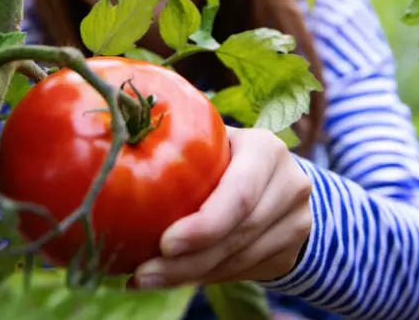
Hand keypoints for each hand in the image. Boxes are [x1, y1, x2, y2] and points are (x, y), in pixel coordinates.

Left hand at [132, 126, 312, 288]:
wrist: (278, 179)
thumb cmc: (226, 153)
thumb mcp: (213, 139)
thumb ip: (181, 140)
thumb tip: (122, 144)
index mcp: (266, 149)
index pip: (239, 194)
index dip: (204, 224)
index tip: (164, 243)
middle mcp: (290, 184)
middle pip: (237, 234)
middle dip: (187, 261)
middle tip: (143, 273)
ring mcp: (296, 222)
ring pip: (238, 260)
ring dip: (190, 275)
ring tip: (146, 278)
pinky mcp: (290, 252)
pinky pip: (242, 272)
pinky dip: (204, 278)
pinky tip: (171, 278)